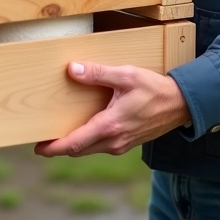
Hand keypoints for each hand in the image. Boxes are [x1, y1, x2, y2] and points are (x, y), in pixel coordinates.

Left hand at [34, 61, 191, 157]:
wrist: (181, 105)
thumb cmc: (155, 89)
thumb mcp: (126, 75)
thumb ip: (97, 73)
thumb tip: (71, 69)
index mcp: (110, 126)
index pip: (75, 143)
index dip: (54, 148)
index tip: (38, 148)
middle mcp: (114, 141)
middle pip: (78, 150)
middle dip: (59, 148)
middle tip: (42, 141)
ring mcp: (121, 145)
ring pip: (89, 150)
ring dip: (74, 144)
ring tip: (58, 133)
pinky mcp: (127, 143)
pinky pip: (101, 146)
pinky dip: (87, 141)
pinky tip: (83, 128)